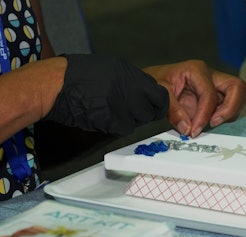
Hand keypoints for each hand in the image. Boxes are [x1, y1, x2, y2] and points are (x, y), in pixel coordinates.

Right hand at [44, 54, 168, 135]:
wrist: (55, 85)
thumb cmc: (76, 75)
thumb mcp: (109, 68)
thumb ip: (130, 80)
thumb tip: (143, 91)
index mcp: (130, 73)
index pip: (158, 92)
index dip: (157, 103)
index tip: (154, 107)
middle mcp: (130, 88)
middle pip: (151, 109)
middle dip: (145, 114)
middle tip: (134, 114)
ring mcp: (122, 104)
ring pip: (139, 121)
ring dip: (130, 120)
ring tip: (113, 113)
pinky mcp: (112, 119)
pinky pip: (125, 128)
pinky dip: (117, 127)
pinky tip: (105, 118)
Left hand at [143, 60, 245, 136]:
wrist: (153, 84)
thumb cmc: (156, 83)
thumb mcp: (159, 94)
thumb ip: (173, 111)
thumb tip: (187, 128)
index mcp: (196, 70)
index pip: (210, 95)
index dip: (205, 115)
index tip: (194, 131)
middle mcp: (211, 76)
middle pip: (238, 87)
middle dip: (230, 108)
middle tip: (214, 123)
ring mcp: (216, 86)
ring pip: (240, 96)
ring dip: (229, 113)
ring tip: (209, 123)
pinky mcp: (217, 96)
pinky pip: (231, 105)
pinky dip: (225, 116)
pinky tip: (208, 122)